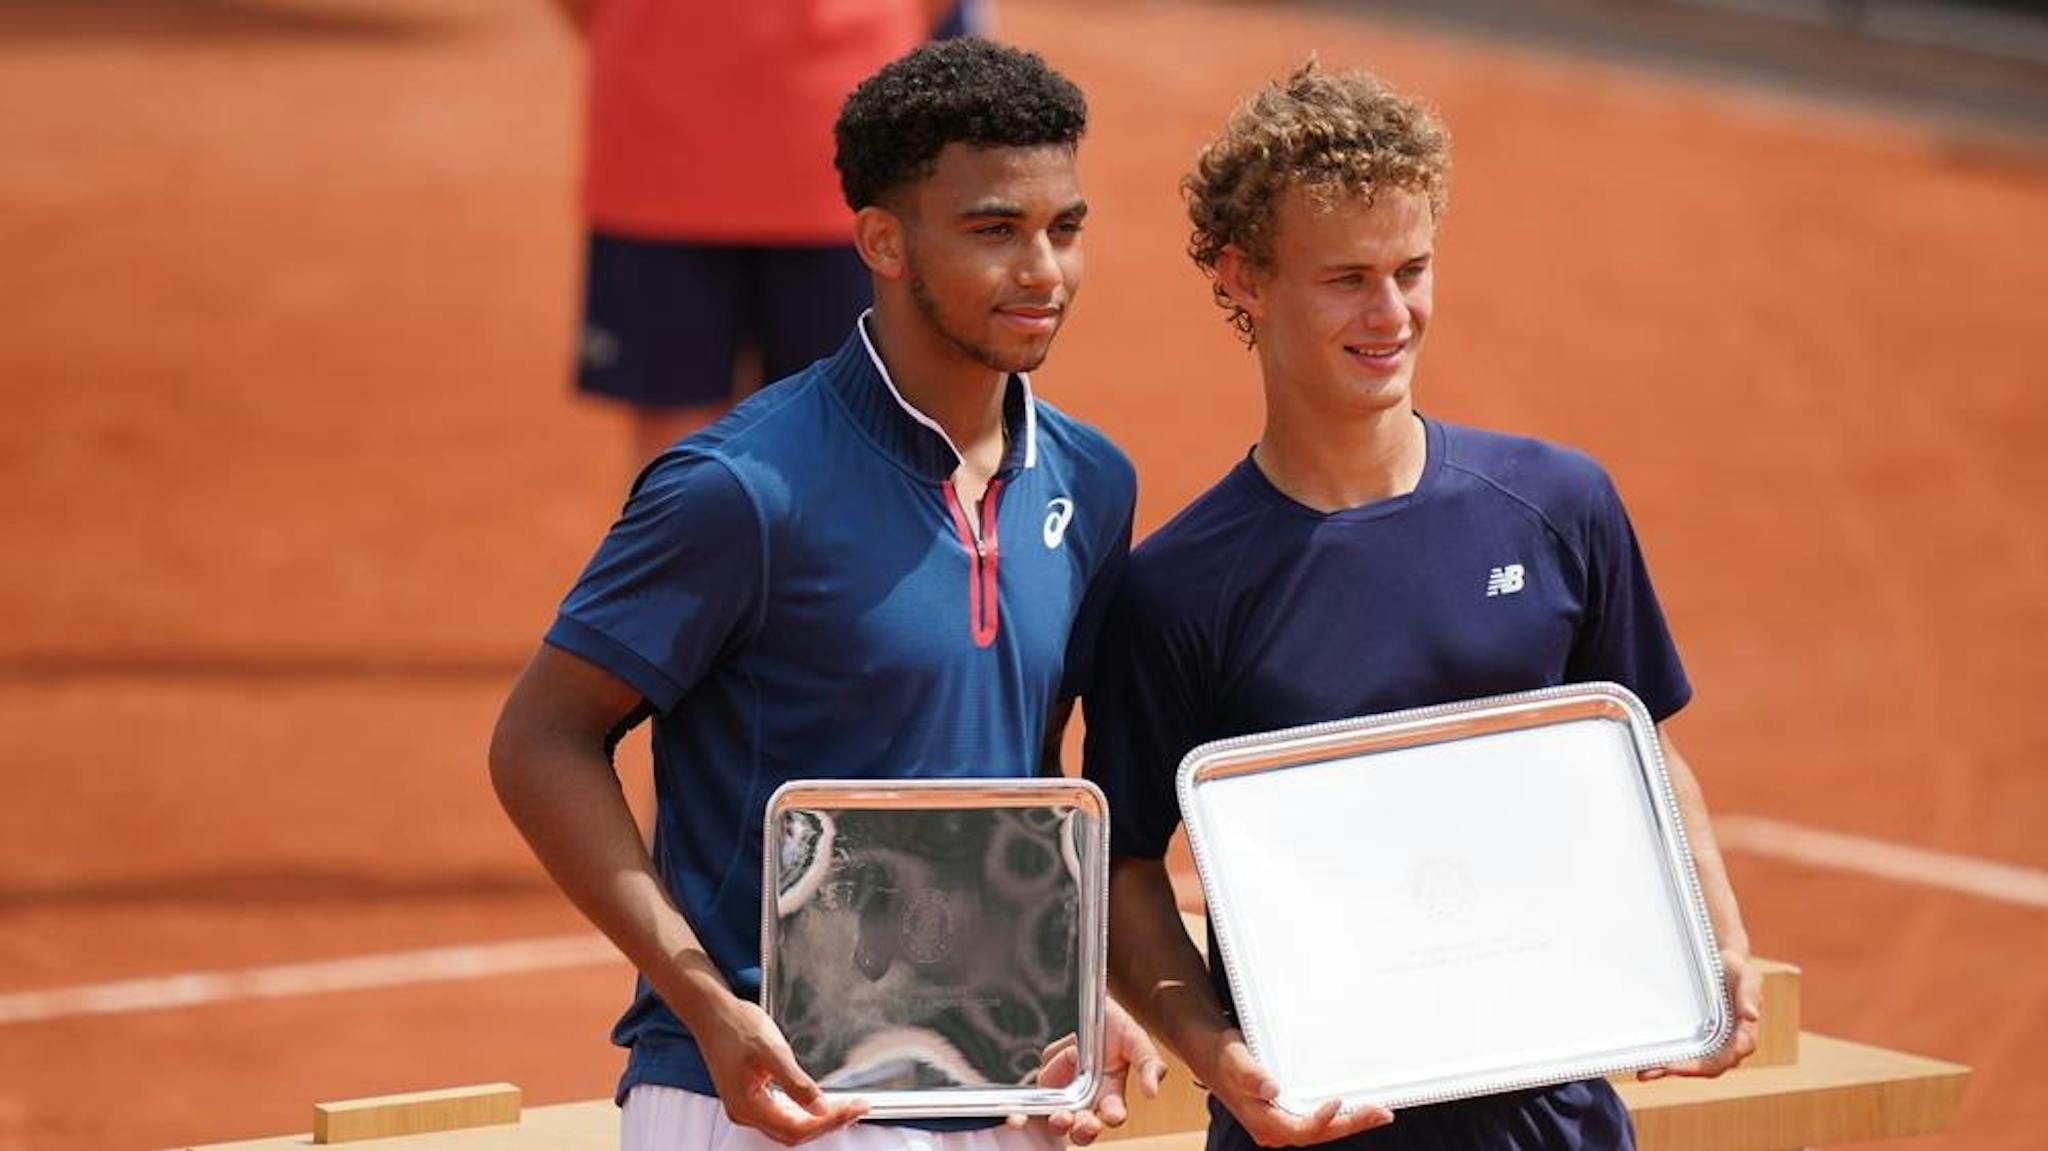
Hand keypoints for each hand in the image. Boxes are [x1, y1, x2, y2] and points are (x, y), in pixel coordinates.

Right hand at [694, 997, 866, 1144]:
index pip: (797, 1129)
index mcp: (748, 1106)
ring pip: (788, 1127)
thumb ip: (796, 1083)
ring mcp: (746, 1106)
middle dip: (828, 1124)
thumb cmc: (735, 1026)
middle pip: (793, 1134)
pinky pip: (781, 1115)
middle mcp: (745, 1112)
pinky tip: (818, 1103)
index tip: (853, 1108)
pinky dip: (803, 1112)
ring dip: (817, 1121)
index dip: (829, 1121)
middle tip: (856, 1109)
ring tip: (845, 1108)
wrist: (711, 1012)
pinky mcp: (749, 1096)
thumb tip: (819, 1108)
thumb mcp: (771, 1051)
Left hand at [1018, 998, 1170, 1143]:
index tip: (1114, 1113)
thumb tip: (1152, 1092)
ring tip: (1061, 1117)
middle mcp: (1087, 1099)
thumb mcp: (1136, 1039)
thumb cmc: (1114, 1025)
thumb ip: (1148, 1064)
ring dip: (1059, 1123)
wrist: (1085, 1003)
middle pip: (1084, 1127)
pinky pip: (1034, 1102)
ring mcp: (1063, 1094)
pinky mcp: (1043, 1085)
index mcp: (1111, 1094)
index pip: (1113, 1113)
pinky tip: (1026, 1108)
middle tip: (1084, 1123)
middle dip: (1084, 1129)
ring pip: (1059, 1120)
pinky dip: (1027, 1112)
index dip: (1113, 1115)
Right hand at [1199, 1028, 1392, 1146]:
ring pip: (1322, 1131)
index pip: (1300, 1131)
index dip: (1321, 1121)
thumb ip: (1251, 1076)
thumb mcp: (1235, 1060)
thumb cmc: (1224, 1057)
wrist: (1212, 1055)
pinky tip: (1358, 1109)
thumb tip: (1271, 1090)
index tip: (1338, 1102)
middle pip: (1319, 1134)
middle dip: (1351, 1125)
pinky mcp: (1288, 1114)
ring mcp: (1282, 1123)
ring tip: (1379, 1113)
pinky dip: (1341, 1117)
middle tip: (1381, 1113)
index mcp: (1262, 1121)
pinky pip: (1318, 1122)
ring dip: (1351, 1123)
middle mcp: (1274, 1128)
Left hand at [1639, 948, 1761, 1080]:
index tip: (1675, 1067)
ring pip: (1692, 1064)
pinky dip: (1666, 1060)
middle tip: (1647, 1072)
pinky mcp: (1700, 1037)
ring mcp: (1714, 1044)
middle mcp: (1729, 1046)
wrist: (1724, 962)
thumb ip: (1750, 994)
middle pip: (1705, 1067)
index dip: (1700, 1066)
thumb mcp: (1746, 976)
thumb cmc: (1737, 969)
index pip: (1723, 1060)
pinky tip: (1645, 1063)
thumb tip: (1753, 1016)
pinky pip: (1685, 1053)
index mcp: (1744, 1037)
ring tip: (1642, 1073)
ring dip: (1667, 1070)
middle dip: (1677, 1072)